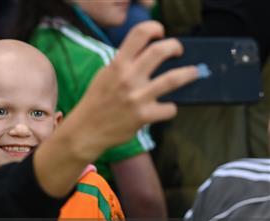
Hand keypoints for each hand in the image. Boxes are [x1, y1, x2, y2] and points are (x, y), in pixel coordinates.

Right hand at [68, 21, 198, 158]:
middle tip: (178, 52)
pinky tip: (165, 109)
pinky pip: (169, 109)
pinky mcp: (144, 116)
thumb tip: (145, 55)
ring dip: (189, 74)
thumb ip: (123, 64)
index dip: (155, 28)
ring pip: (174, 79)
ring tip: (194, 73)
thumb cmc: (96, 102)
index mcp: (117, 65)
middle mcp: (128, 78)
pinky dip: (170, 108)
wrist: (86, 131)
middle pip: (161, 51)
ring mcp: (137, 97)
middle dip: (175, 47)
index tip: (160, 34)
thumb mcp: (104, 76)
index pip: (139, 34)